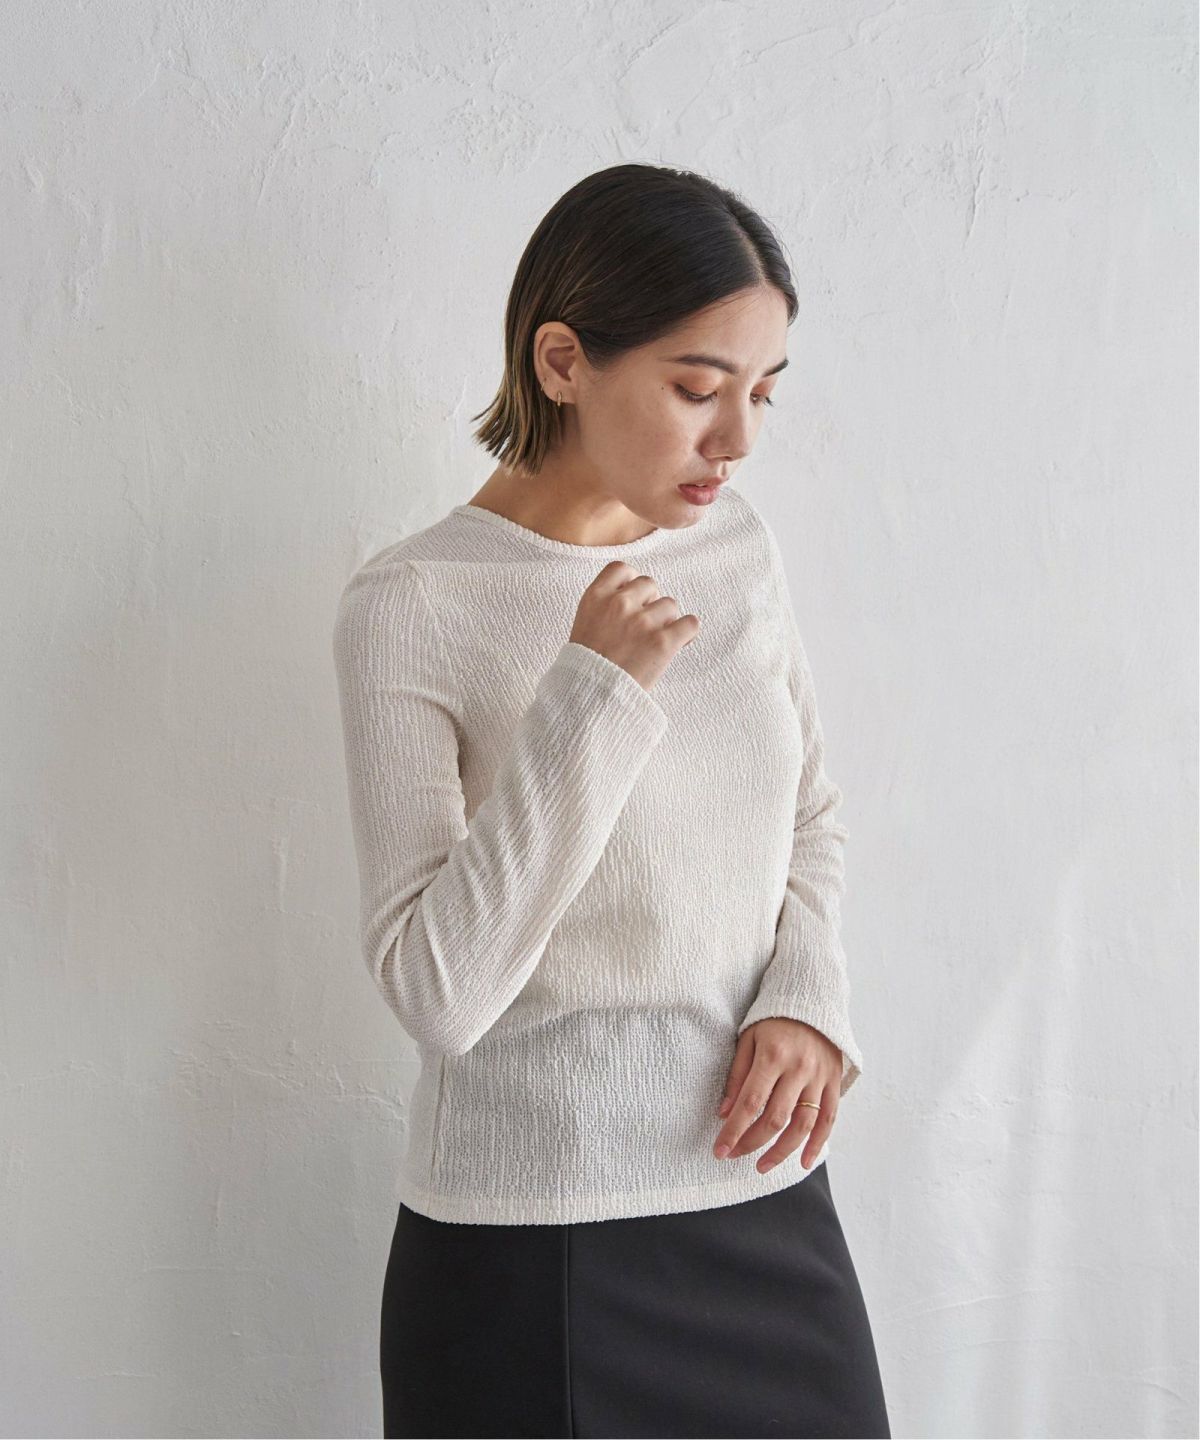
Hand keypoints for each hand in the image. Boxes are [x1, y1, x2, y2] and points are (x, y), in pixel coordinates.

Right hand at [569, 561, 699, 691]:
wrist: (589, 698)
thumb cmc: (587, 667)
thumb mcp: (585, 625)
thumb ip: (606, 606)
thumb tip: (638, 598)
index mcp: (595, 597)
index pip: (622, 569)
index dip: (631, 583)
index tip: (633, 600)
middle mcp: (619, 604)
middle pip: (650, 585)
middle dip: (650, 603)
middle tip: (643, 627)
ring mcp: (641, 622)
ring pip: (670, 605)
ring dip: (666, 621)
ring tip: (653, 642)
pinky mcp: (662, 642)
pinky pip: (690, 623)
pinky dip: (688, 632)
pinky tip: (680, 642)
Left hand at [713, 1018, 841, 1172]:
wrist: (812, 1001)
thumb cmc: (773, 1022)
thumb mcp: (748, 1039)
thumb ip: (737, 1076)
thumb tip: (724, 1113)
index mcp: (772, 1056)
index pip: (750, 1102)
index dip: (734, 1131)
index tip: (720, 1150)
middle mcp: (798, 1069)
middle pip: (775, 1118)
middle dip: (752, 1143)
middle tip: (735, 1156)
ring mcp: (819, 1077)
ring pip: (802, 1125)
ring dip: (782, 1151)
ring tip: (762, 1166)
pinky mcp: (834, 1082)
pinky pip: (828, 1120)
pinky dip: (817, 1144)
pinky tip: (803, 1162)